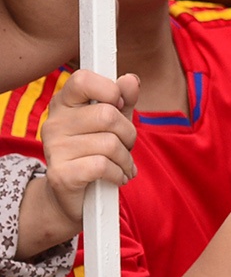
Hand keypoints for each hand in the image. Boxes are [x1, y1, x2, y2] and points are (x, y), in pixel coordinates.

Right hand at [21, 70, 139, 256]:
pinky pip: (103, 166)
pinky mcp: (61, 174)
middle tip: (125, 146)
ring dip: (126, 159)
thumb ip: (123, 99)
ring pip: (110, 144)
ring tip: (122, 165)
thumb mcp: (114, 122)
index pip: (83, 79)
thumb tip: (130, 80)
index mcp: (64, 103)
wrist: (75, 197)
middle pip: (107, 115)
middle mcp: (54, 123)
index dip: (109, 90)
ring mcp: (54, 149)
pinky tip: (117, 178)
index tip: (118, 105)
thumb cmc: (96, 153)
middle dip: (128, 134)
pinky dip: (118, 174)